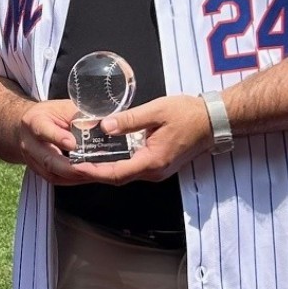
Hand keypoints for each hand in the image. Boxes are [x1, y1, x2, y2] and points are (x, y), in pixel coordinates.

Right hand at [16, 99, 105, 185]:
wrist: (27, 127)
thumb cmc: (49, 115)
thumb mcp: (64, 107)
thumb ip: (81, 116)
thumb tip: (103, 125)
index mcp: (34, 121)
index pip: (43, 130)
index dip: (57, 138)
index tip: (73, 144)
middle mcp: (30, 144)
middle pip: (48, 160)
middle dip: (72, 167)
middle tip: (92, 168)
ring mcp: (33, 161)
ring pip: (53, 174)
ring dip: (77, 176)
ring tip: (96, 174)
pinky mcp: (40, 173)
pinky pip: (58, 180)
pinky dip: (75, 179)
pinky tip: (90, 176)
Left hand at [75, 95, 212, 183]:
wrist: (213, 120)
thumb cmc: (188, 114)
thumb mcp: (156, 111)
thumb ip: (129, 120)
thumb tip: (105, 126)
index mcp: (152, 161)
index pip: (116, 173)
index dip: (94, 171)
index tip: (76, 166)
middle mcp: (154, 172)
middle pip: (118, 177)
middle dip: (95, 171)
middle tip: (74, 163)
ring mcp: (158, 170)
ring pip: (125, 173)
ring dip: (105, 168)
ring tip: (85, 158)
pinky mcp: (160, 165)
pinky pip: (134, 167)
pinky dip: (118, 163)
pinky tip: (107, 153)